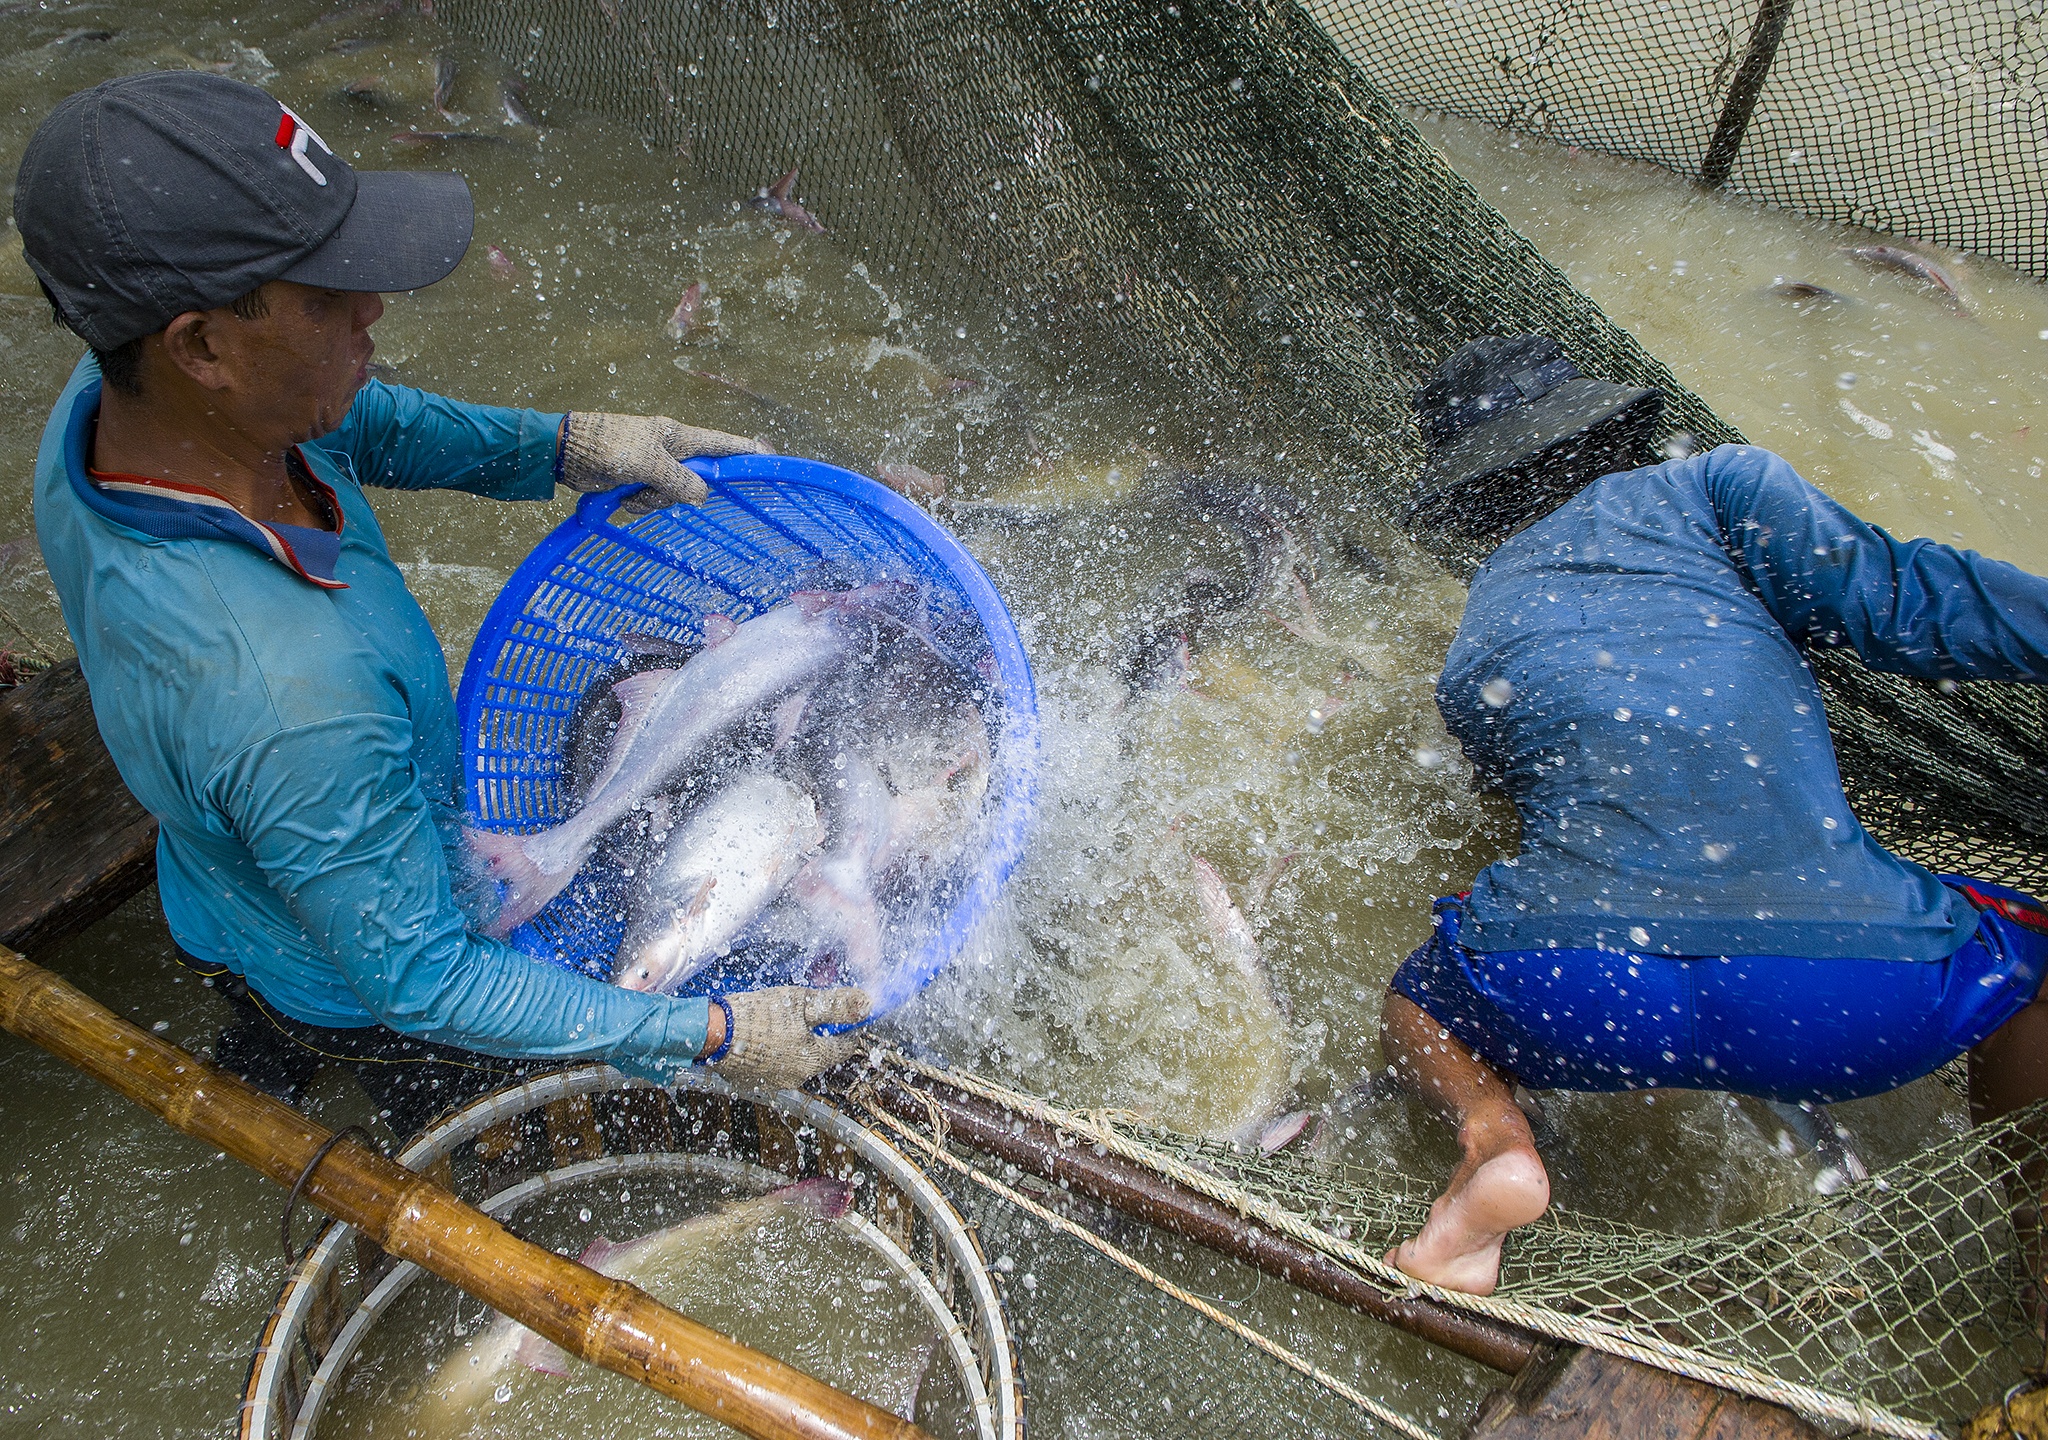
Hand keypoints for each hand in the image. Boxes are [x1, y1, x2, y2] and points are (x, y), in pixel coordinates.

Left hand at [559, 411, 770, 515]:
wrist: (566, 452)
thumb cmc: (607, 445)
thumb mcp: (648, 463)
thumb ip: (678, 479)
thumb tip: (701, 496)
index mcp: (678, 437)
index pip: (720, 444)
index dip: (743, 451)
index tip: (767, 457)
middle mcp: (670, 452)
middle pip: (696, 480)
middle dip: (678, 492)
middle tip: (654, 488)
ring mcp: (653, 468)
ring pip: (673, 495)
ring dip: (653, 501)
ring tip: (631, 491)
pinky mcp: (637, 481)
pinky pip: (651, 501)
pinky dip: (639, 504)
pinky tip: (622, 497)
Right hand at [702, 986, 869, 1091]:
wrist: (710, 1032)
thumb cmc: (756, 1016)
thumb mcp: (801, 1002)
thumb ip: (837, 1005)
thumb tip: (869, 1003)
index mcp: (813, 1061)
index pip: (846, 1046)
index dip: (848, 1026)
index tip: (845, 1011)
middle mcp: (796, 1078)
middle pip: (820, 1053)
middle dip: (818, 1033)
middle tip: (805, 1011)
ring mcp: (773, 1084)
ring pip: (795, 1060)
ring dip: (794, 1042)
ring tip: (780, 1020)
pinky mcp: (751, 1083)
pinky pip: (772, 1066)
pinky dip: (773, 1051)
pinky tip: (762, 1035)